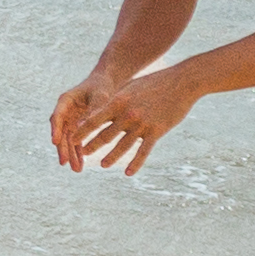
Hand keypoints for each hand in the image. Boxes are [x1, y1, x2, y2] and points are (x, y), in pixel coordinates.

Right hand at [43, 77, 113, 168]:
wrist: (105, 85)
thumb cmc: (102, 87)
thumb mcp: (100, 97)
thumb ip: (93, 111)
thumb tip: (86, 126)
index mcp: (65, 100)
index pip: (57, 116)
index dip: (55, 130)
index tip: (54, 142)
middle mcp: (64, 111)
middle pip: (60, 131)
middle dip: (63, 148)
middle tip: (64, 163)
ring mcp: (69, 120)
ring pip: (67, 139)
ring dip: (70, 154)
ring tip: (76, 169)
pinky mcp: (77, 127)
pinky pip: (75, 141)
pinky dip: (78, 152)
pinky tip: (80, 164)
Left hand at [61, 75, 190, 177]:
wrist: (181, 82)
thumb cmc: (155, 82)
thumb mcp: (131, 87)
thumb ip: (117, 99)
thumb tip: (103, 107)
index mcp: (118, 102)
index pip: (94, 119)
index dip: (82, 131)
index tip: (72, 139)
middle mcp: (127, 115)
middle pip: (105, 135)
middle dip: (92, 146)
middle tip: (82, 154)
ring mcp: (142, 124)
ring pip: (122, 146)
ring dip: (111, 157)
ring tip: (103, 165)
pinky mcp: (156, 132)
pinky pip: (143, 152)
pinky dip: (135, 163)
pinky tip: (128, 173)